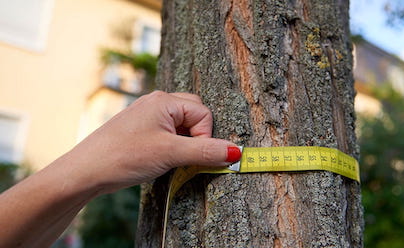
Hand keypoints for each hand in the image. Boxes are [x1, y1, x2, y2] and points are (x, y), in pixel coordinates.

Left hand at [69, 91, 239, 192]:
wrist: (85, 171)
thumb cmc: (124, 156)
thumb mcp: (170, 154)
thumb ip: (205, 151)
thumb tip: (235, 152)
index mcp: (165, 100)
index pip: (203, 114)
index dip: (205, 137)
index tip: (193, 156)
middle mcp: (156, 102)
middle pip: (194, 114)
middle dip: (197, 136)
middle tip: (185, 156)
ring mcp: (147, 114)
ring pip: (181, 124)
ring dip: (185, 141)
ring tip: (171, 158)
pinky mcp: (141, 128)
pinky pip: (168, 130)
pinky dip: (173, 144)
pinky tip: (161, 158)